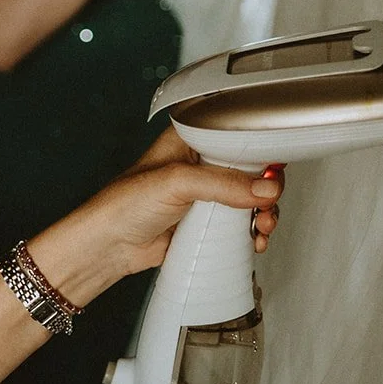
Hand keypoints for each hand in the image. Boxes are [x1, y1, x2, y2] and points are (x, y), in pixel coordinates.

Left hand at [90, 126, 282, 276]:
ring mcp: (205, 195)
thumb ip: (223, 183)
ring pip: (251, 199)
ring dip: (264, 213)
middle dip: (267, 189)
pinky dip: (253, 232)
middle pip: (251, 170)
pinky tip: (253, 239)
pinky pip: (240, 224)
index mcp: (191, 140)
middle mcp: (200, 165)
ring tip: (261, 226)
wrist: (108, 246)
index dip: (261, 152)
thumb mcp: (177, 182)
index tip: (274, 170)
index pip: (237, 137)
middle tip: (267, 204)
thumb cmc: (123, 204)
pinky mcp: (206, 223)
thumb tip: (264, 188)